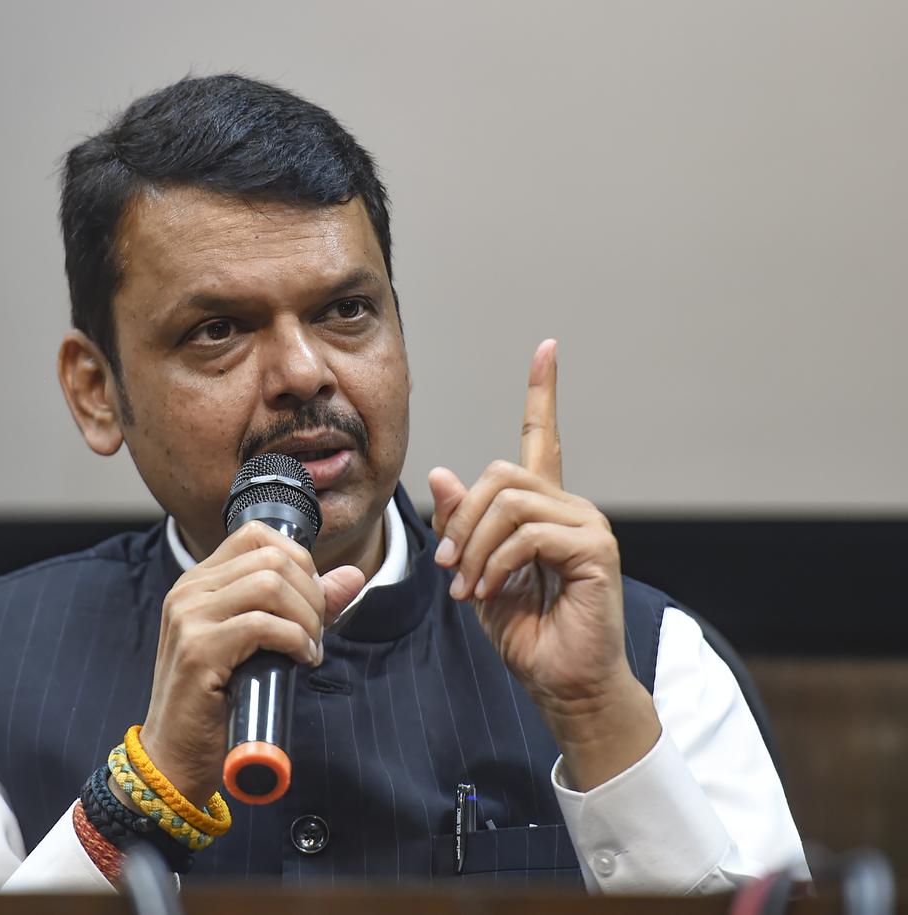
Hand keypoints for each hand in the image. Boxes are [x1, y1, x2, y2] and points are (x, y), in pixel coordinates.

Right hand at [135, 522, 364, 807]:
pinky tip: (299, 661)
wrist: (175, 756)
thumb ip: (304, 605)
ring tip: (308, 648)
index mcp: (199, 582)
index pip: (256, 535)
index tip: (310, 601)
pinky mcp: (198, 649)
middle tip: (316, 633)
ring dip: (306, 617)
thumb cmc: (218, 702)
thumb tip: (353, 575)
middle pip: (272, 557)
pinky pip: (263, 625)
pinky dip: (295, 640)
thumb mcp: (262, 644)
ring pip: (270, 584)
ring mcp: (189, 617)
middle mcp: (189, 590)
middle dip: (311, 593)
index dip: (298, 560)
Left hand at [428, 340, 659, 789]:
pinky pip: (527, 534)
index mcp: (545, 510)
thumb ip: (460, 526)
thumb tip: (442, 473)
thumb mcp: (475, 574)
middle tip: (448, 570)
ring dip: (473, 548)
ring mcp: (588, 526)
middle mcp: (571, 508)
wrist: (563, 685)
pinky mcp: (596, 549)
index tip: (547, 349)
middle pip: (501, 475)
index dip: (543, 393)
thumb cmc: (526, 634)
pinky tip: (490, 592)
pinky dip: (495, 564)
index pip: (544, 438)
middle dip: (462, 520)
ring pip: (509, 502)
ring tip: (467, 589)